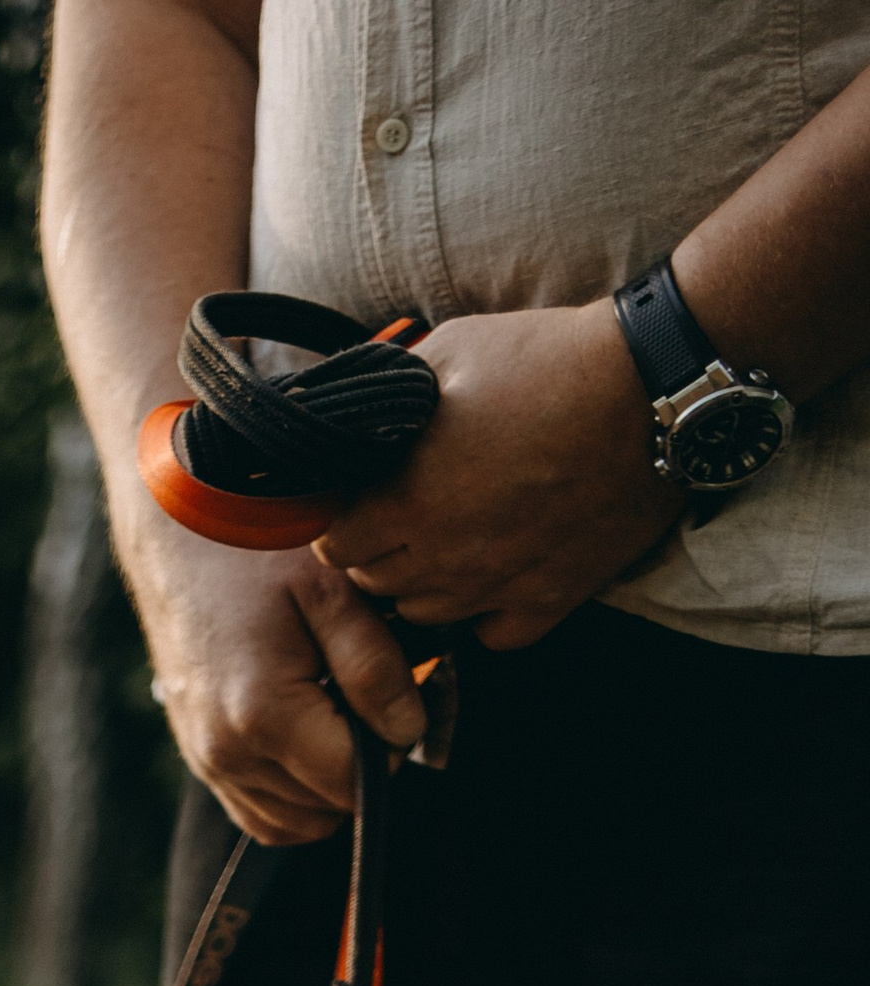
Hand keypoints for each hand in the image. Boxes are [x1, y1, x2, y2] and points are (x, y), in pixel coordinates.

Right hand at [120, 520, 425, 846]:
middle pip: (327, 808)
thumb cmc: (261, 543)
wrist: (179, 522)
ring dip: (326, 783)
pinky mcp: (197, 756)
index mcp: (263, 716)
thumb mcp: (334, 589)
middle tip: (361, 693)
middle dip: (358, 761)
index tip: (391, 693)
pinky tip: (306, 736)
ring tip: (331, 710)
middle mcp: (226, 754)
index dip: (389, 744)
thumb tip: (405, 735)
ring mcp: (206, 761)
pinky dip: (293, 792)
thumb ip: (376, 668)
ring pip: (294, 821)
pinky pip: (260, 813)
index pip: (354, 782)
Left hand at [314, 303, 676, 646]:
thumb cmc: (548, 362)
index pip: (336, 545)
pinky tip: (497, 571)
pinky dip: (486, 612)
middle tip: (408, 514)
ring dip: (427, 583)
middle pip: (376, 585)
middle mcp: (444, 560)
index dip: (346, 520)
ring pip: (427, 614)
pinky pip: (492, 634)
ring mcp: (497, 588)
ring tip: (452, 539)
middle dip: (380, 551)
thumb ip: (393, 399)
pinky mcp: (549, 602)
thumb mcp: (451, 351)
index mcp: (407, 502)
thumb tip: (359, 418)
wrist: (650, 388)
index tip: (365, 500)